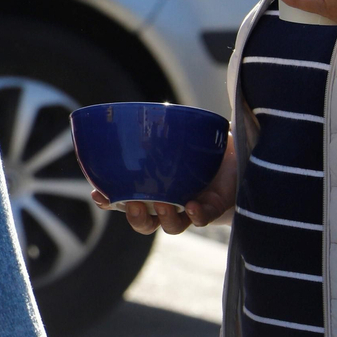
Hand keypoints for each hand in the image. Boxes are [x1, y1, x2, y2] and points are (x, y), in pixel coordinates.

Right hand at [92, 135, 237, 234]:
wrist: (238, 153)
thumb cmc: (201, 142)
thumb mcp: (178, 132)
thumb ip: (161, 126)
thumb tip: (142, 111)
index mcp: (151, 187)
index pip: (124, 199)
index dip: (108, 200)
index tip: (98, 194)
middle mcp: (168, 202)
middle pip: (145, 222)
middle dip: (136, 217)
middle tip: (133, 205)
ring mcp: (190, 208)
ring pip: (171, 226)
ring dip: (164, 218)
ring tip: (163, 204)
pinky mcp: (214, 209)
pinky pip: (202, 219)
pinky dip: (197, 215)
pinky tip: (192, 206)